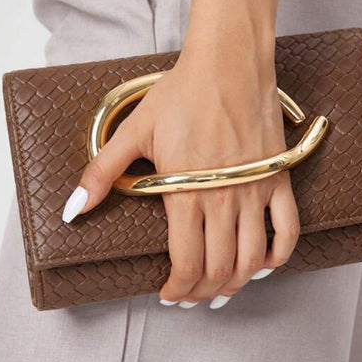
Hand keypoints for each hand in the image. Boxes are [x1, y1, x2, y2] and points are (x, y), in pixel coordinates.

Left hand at [62, 40, 299, 308]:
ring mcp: (256, 191)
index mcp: (187, 194)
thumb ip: (102, 173)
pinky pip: (288, 229)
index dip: (177, 288)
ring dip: (238, 282)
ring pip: (253, 258)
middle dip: (203, 292)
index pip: (187, 263)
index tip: (168, 294)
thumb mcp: (133, 132)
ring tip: (223, 290)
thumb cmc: (181, 94)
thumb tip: (72, 209)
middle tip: (191, 297)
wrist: (227, 63)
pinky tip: (264, 265)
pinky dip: (278, 256)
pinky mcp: (278, 178)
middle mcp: (225, 199)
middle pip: (219, 268)